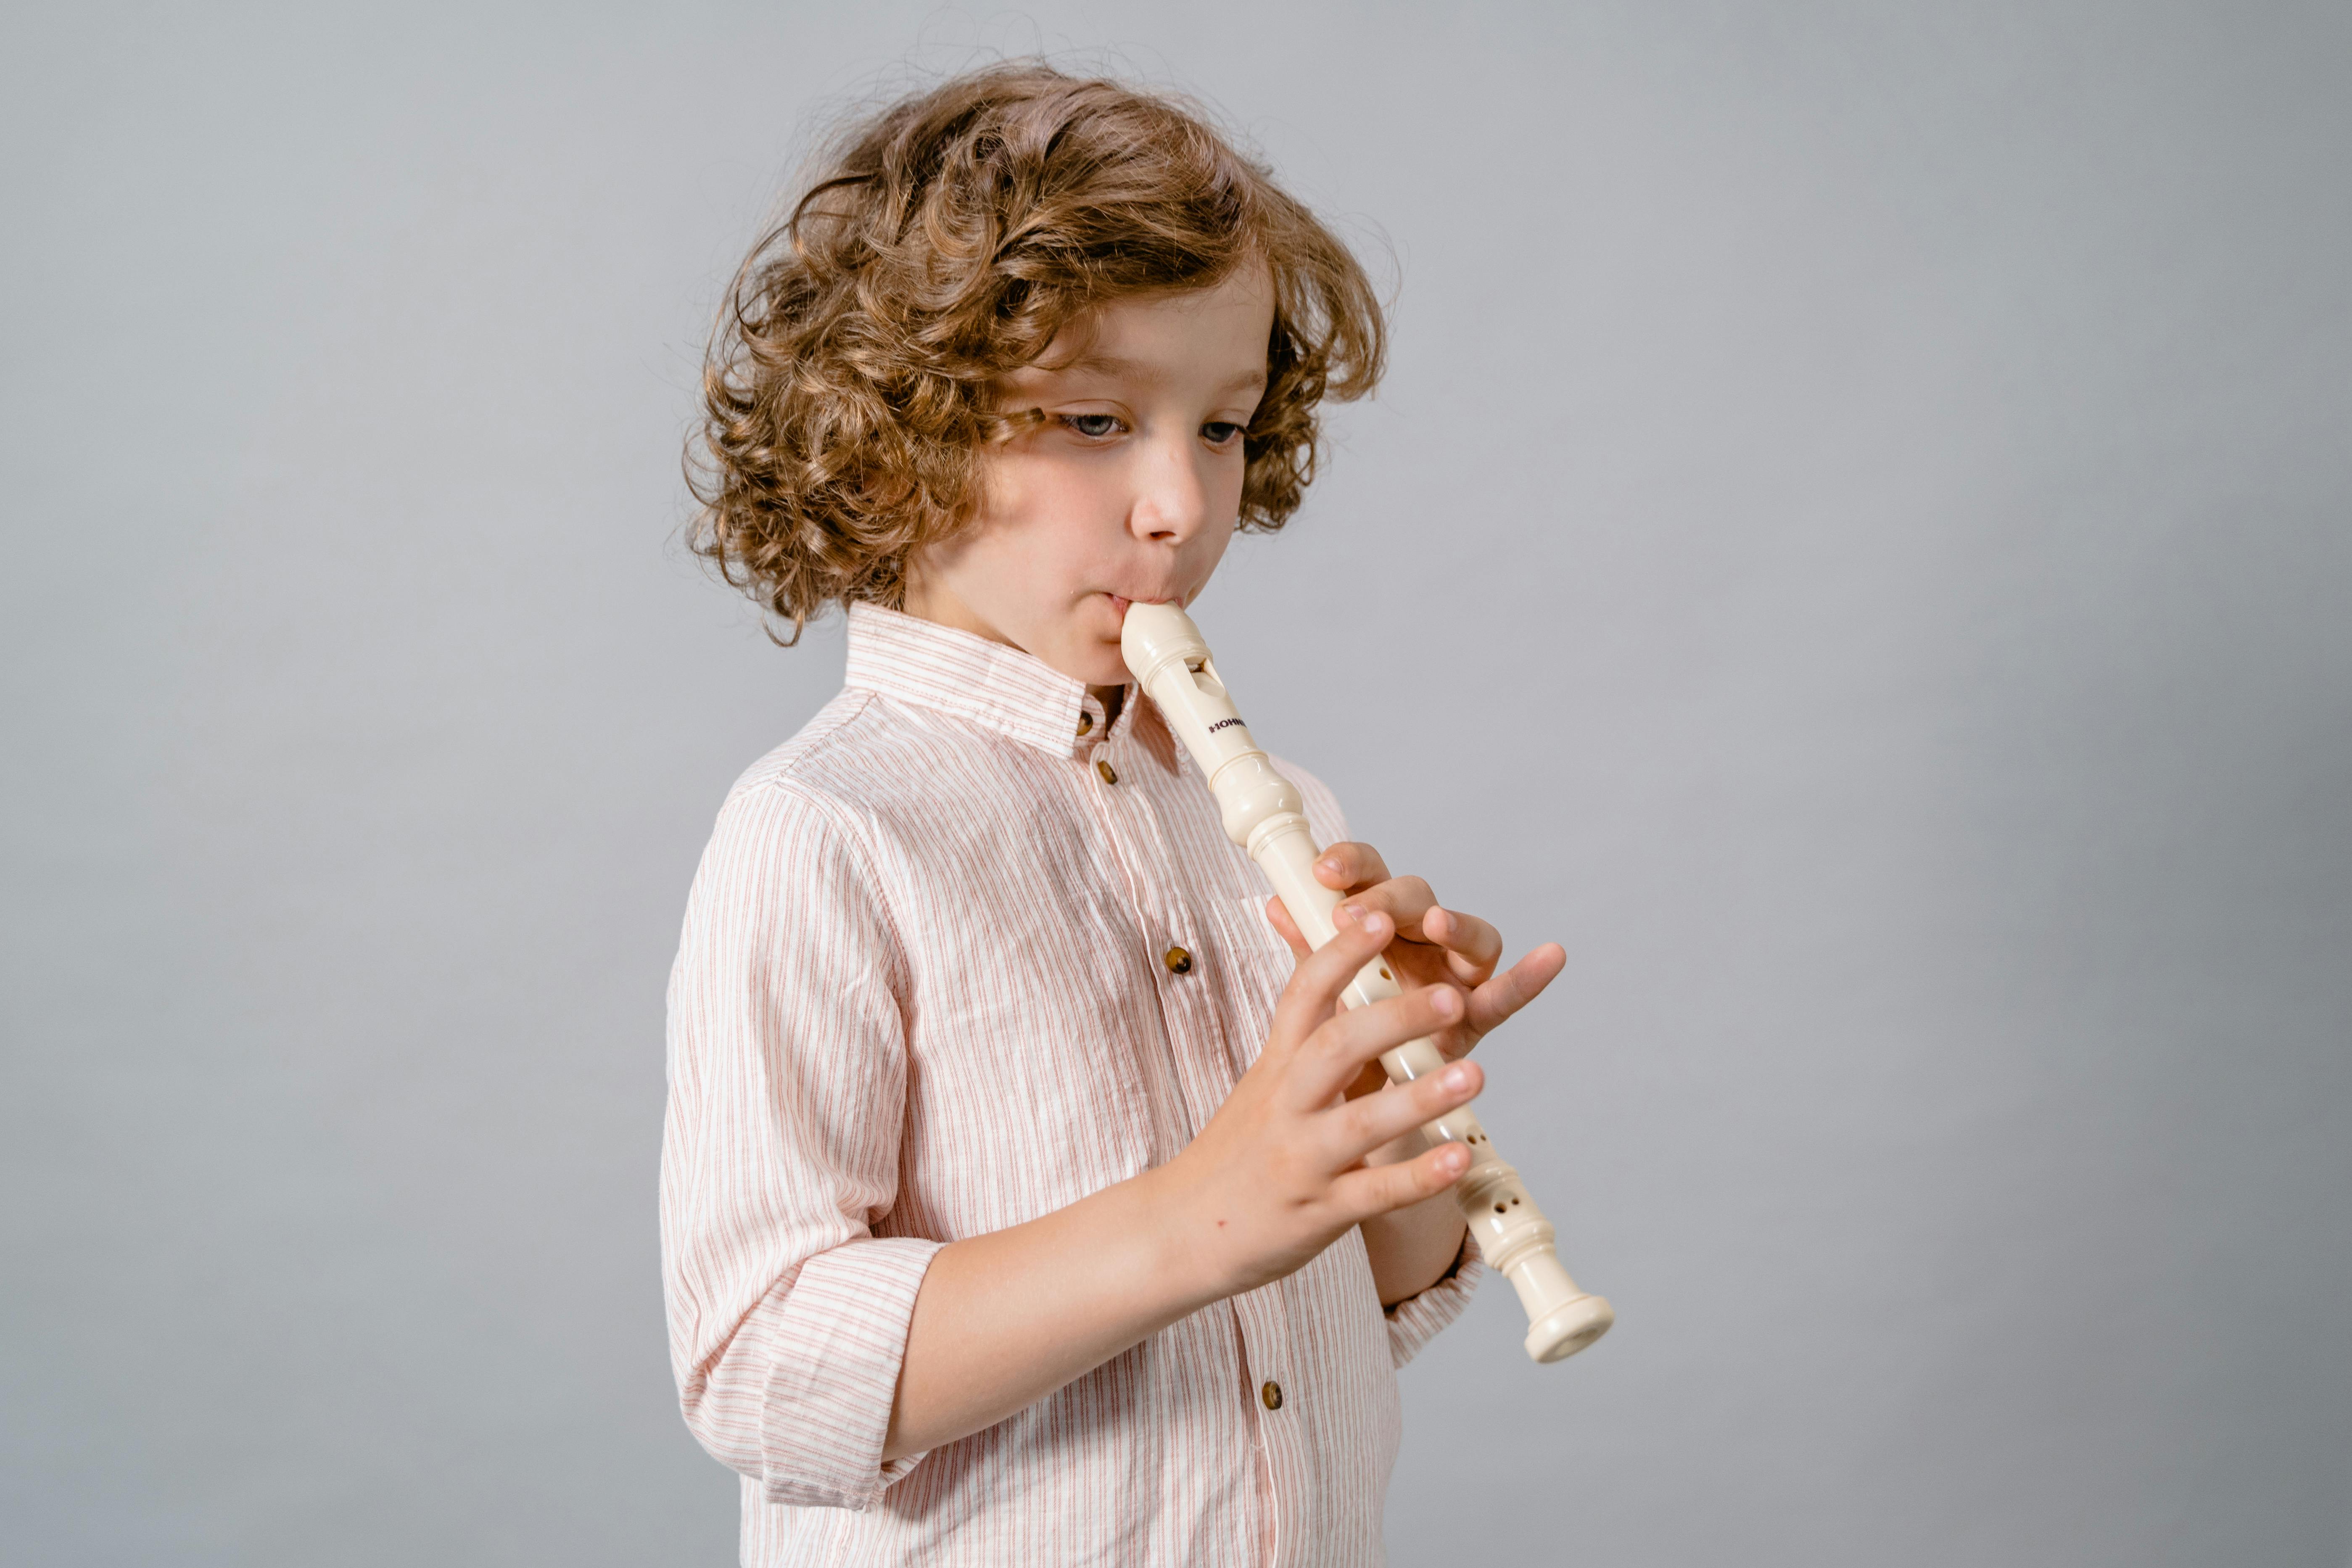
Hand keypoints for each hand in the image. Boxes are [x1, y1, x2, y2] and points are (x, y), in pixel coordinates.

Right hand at [1146, 908, 1484, 1297]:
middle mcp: (1286, 1105)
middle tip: (1451, 996)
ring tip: (1475, 1074)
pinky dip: (1419, 1176)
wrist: (1181, 1229)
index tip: (1379, 917)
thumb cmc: (1236, 1152)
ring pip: (1361, 1122)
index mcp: (1277, 1065)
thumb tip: (1305, 962)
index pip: (1305, 993)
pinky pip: (1375, 1193)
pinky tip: (1458, 1158)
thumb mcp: (1262, 1081)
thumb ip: (1299, 1030)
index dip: (1341, 952)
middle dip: (1396, 1017)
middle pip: (1337, 1047)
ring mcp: (1301, 1159)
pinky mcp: (1319, 1212)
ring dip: (1420, 1096)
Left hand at [1264, 842, 1565, 1095]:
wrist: (1354, 1099)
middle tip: (1352, 914)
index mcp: (1375, 922)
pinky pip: (1506, 994)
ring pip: (1466, 933)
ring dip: (1452, 923)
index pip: (1367, 875)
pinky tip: (1552, 955)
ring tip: (1433, 923)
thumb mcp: (1320, 992)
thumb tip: (1277, 903)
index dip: (1350, 865)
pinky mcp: (1476, 1013)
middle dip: (1385, 900)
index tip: (1322, 870)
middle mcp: (1419, 937)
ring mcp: (1454, 972)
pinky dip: (1531, 977)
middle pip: (1413, 897)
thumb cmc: (1342, 1030)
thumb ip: (1310, 949)